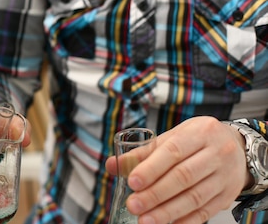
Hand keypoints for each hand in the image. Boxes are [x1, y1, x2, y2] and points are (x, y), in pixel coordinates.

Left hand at [105, 117, 247, 223]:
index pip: (173, 151)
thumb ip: (143, 152)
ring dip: (167, 211)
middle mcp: (217, 153)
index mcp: (199, 133)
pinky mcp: (229, 195)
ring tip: (146, 220)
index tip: (132, 182)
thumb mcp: (173, 137)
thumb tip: (112, 165)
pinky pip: (206, 211)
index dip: (151, 168)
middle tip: (134, 205)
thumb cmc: (196, 140)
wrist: (237, 146)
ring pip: (195, 197)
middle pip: (183, 177)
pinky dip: (185, 220)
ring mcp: (225, 175)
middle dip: (155, 194)